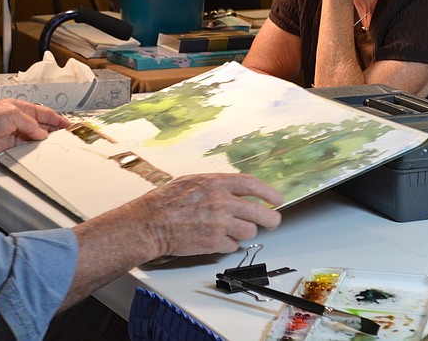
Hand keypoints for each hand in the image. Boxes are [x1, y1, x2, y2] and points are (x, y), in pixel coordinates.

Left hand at [0, 99, 69, 158]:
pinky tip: (41, 153)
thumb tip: (42, 133)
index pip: (43, 113)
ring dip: (45, 142)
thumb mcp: (12, 114)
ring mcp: (16, 135)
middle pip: (42, 126)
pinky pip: (27, 151)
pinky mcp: (12, 148)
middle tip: (66, 136)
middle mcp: (20, 122)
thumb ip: (30, 124)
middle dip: (54, 131)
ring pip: (36, 139)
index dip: (56, 118)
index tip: (67, 124)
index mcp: (20, 108)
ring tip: (56, 145)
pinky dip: (35, 152)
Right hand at [134, 173, 282, 256]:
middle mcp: (222, 203)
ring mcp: (219, 224)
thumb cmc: (166, 201)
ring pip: (249, 231)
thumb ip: (217, 184)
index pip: (253, 185)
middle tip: (273, 221)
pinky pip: (233, 246)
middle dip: (272, 219)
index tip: (277, 199)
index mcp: (217, 183)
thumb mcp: (193, 181)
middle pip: (260, 212)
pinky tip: (218, 238)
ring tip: (234, 229)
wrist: (150, 223)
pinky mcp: (214, 243)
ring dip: (246, 232)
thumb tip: (238, 190)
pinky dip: (229, 244)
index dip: (269, 192)